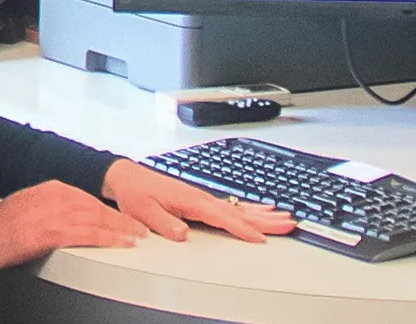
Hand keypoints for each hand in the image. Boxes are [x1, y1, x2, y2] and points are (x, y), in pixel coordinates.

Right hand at [0, 180, 149, 270]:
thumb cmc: (0, 224)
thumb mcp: (26, 202)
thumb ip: (47, 204)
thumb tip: (59, 213)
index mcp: (52, 188)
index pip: (86, 197)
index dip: (105, 208)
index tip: (116, 214)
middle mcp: (59, 197)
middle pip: (98, 207)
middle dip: (120, 218)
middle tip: (136, 225)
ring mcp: (60, 214)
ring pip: (100, 220)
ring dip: (122, 229)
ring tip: (136, 235)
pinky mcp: (59, 233)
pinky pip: (92, 235)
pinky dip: (110, 239)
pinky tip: (121, 243)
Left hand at [101, 160, 298, 242]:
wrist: (127, 178)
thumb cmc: (135, 193)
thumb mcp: (144, 212)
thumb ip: (164, 223)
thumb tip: (182, 233)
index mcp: (191, 200)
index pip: (223, 217)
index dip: (243, 229)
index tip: (260, 238)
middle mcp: (201, 197)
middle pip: (239, 211)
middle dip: (265, 219)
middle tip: (288, 224)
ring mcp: (203, 198)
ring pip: (239, 208)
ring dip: (262, 213)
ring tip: (284, 218)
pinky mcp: (201, 200)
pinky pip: (231, 206)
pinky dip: (248, 209)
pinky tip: (259, 211)